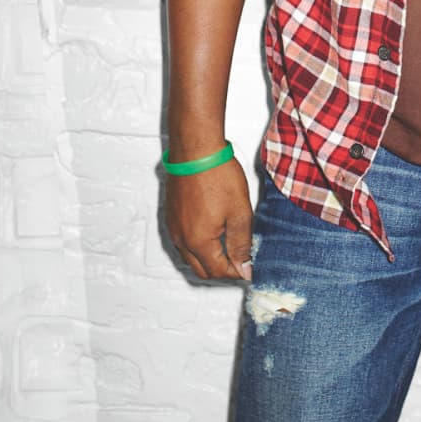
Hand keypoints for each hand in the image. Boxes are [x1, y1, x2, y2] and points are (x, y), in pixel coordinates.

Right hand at [164, 158, 253, 280]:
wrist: (196, 149)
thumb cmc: (217, 174)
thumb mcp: (239, 211)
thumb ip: (241, 243)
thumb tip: (244, 268)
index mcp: (198, 242)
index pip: (218, 272)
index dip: (237, 272)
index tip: (249, 266)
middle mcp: (181, 239)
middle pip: (202, 270)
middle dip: (222, 269)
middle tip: (241, 259)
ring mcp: (173, 227)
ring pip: (189, 257)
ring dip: (207, 258)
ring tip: (228, 245)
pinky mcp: (171, 215)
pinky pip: (182, 241)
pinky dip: (196, 245)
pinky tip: (210, 231)